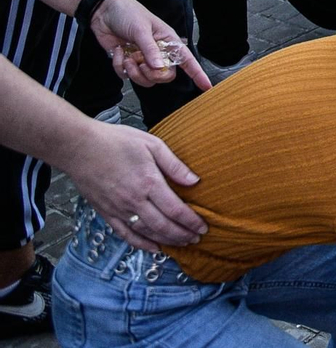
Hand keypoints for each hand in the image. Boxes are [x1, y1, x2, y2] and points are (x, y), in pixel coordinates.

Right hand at [65, 121, 206, 250]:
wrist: (79, 147)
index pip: (176, 210)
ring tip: (182, 243)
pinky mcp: (106, 213)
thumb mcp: (152, 144)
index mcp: (149, 182)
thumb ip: (174, 165)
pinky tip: (154, 248)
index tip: (203, 227)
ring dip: (166, 241)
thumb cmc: (116, 141)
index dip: (191, 221)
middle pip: (163, 226)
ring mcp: (118, 209)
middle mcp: (134, 201)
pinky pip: (125, 234)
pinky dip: (141, 244)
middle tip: (197, 238)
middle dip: (183, 235)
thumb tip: (195, 180)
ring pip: (147, 233)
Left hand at [91, 0, 211, 91]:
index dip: (197, 73)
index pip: (187, 59)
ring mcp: (142, 59)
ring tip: (127, 58)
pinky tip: (117, 52)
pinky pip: (127, 76)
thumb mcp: (141, 29)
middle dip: (152, 75)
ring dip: (134, 73)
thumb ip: (150, 50)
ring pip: (146, 80)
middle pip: (164, 76)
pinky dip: (119, 67)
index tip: (207, 86)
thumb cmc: (128, 13)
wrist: (103, 11)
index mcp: (167, 41)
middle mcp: (157, 52)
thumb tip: (158, 68)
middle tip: (142, 64)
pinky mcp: (127, 63)